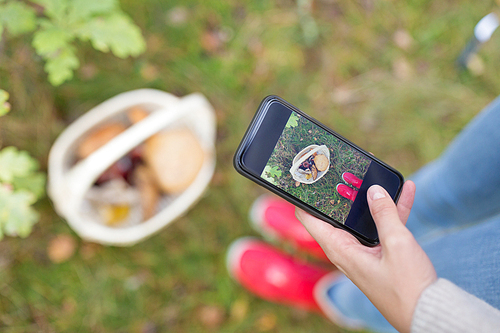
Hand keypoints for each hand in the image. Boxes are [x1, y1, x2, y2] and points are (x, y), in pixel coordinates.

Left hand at [296, 181, 436, 332]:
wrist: (429, 313)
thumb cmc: (408, 287)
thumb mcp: (397, 243)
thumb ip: (384, 213)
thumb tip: (374, 190)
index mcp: (340, 249)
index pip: (309, 219)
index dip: (303, 199)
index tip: (302, 179)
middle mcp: (347, 250)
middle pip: (336, 215)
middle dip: (340, 193)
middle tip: (341, 169)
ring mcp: (364, 252)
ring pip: (363, 218)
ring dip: (371, 198)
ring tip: (373, 173)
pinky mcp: (382, 254)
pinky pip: (382, 227)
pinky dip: (392, 210)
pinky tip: (406, 190)